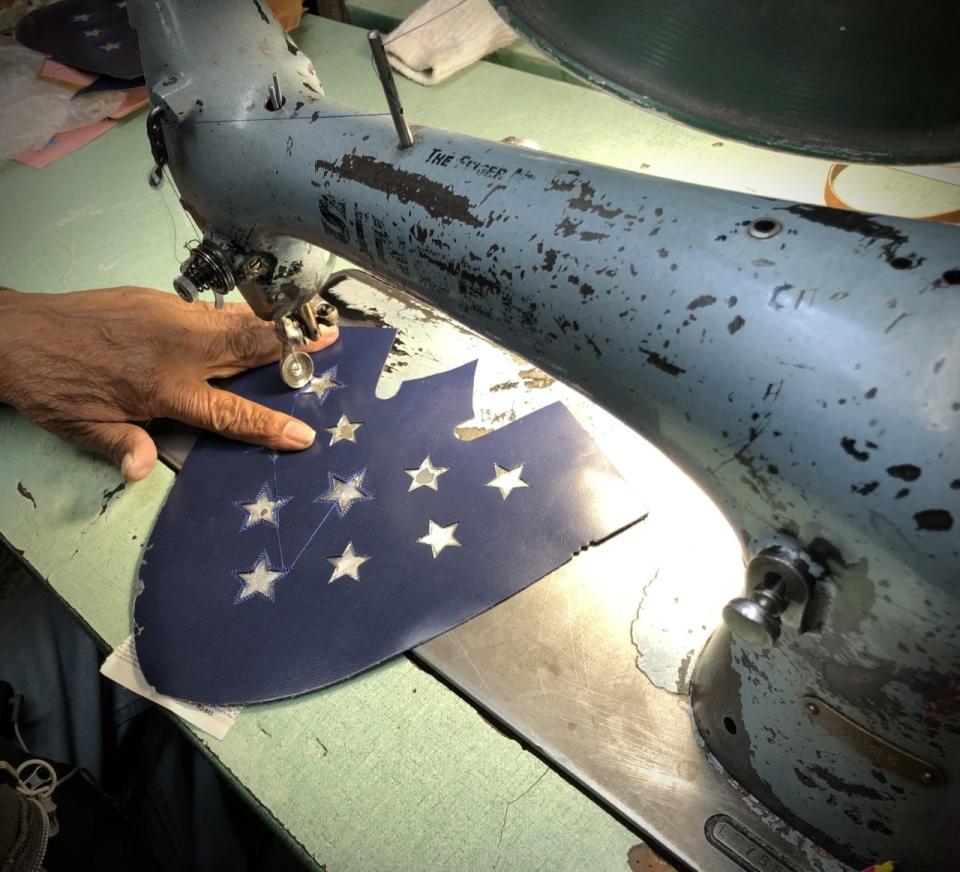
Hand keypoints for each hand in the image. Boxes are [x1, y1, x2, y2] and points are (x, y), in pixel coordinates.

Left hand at [0, 286, 338, 480]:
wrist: (15, 331)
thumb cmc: (52, 386)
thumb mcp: (81, 428)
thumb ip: (121, 446)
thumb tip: (144, 471)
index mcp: (162, 387)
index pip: (229, 412)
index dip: (269, 425)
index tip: (303, 434)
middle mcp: (176, 349)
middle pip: (247, 347)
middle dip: (291, 347)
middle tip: (331, 340)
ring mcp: (169, 319)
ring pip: (235, 321)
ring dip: (273, 325)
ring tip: (308, 322)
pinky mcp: (157, 301)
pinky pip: (211, 310)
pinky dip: (240, 315)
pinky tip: (253, 318)